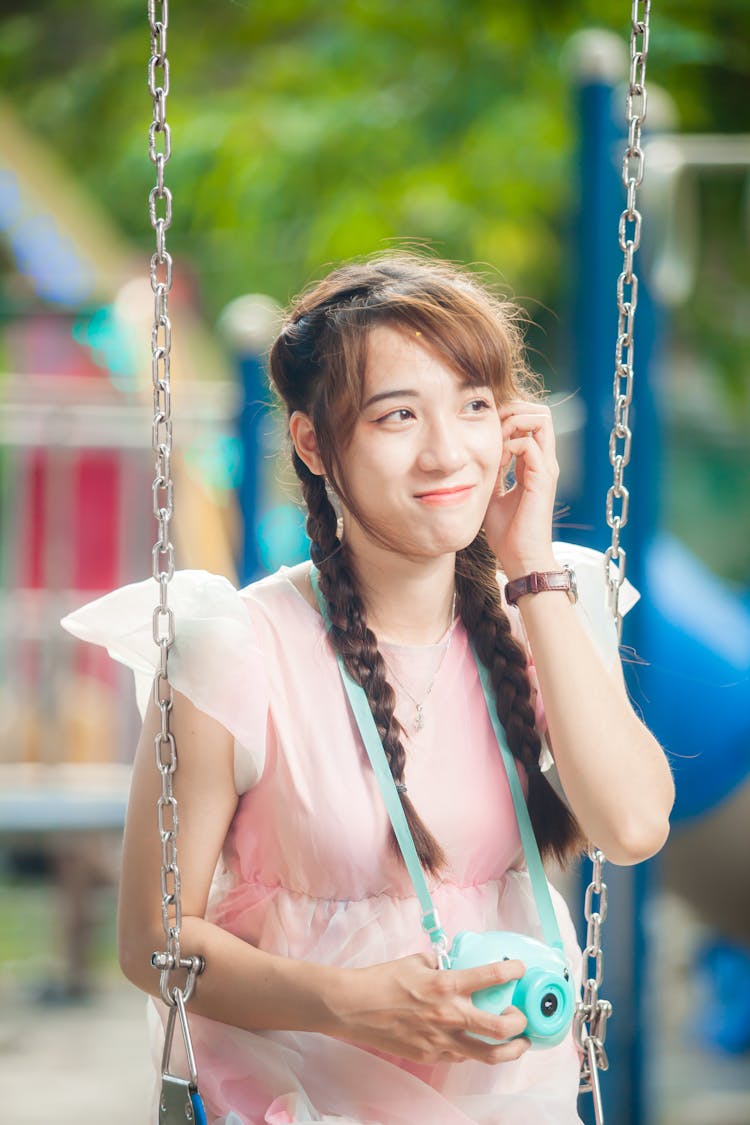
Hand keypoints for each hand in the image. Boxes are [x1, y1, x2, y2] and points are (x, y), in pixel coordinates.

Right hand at [330, 953, 529, 1065]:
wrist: (354, 1007)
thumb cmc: (381, 980)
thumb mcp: (416, 962)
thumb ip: (441, 965)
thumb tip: (455, 965)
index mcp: (446, 985)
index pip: (491, 977)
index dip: (512, 971)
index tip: (520, 969)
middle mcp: (449, 1015)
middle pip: (501, 1028)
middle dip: (521, 1023)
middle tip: (522, 1016)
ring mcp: (441, 1040)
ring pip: (489, 1054)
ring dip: (510, 1049)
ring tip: (517, 1042)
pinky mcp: (431, 1056)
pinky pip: (462, 1056)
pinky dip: (474, 1050)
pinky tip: (475, 1042)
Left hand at [483, 401, 558, 578]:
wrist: (521, 559)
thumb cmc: (508, 534)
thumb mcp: (492, 496)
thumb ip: (490, 475)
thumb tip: (474, 459)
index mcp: (534, 465)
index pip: (530, 423)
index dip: (508, 417)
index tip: (486, 431)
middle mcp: (544, 462)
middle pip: (540, 413)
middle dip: (513, 411)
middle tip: (492, 428)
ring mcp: (546, 469)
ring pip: (540, 420)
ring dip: (513, 423)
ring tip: (495, 442)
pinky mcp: (542, 479)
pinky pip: (528, 445)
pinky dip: (508, 445)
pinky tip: (496, 462)